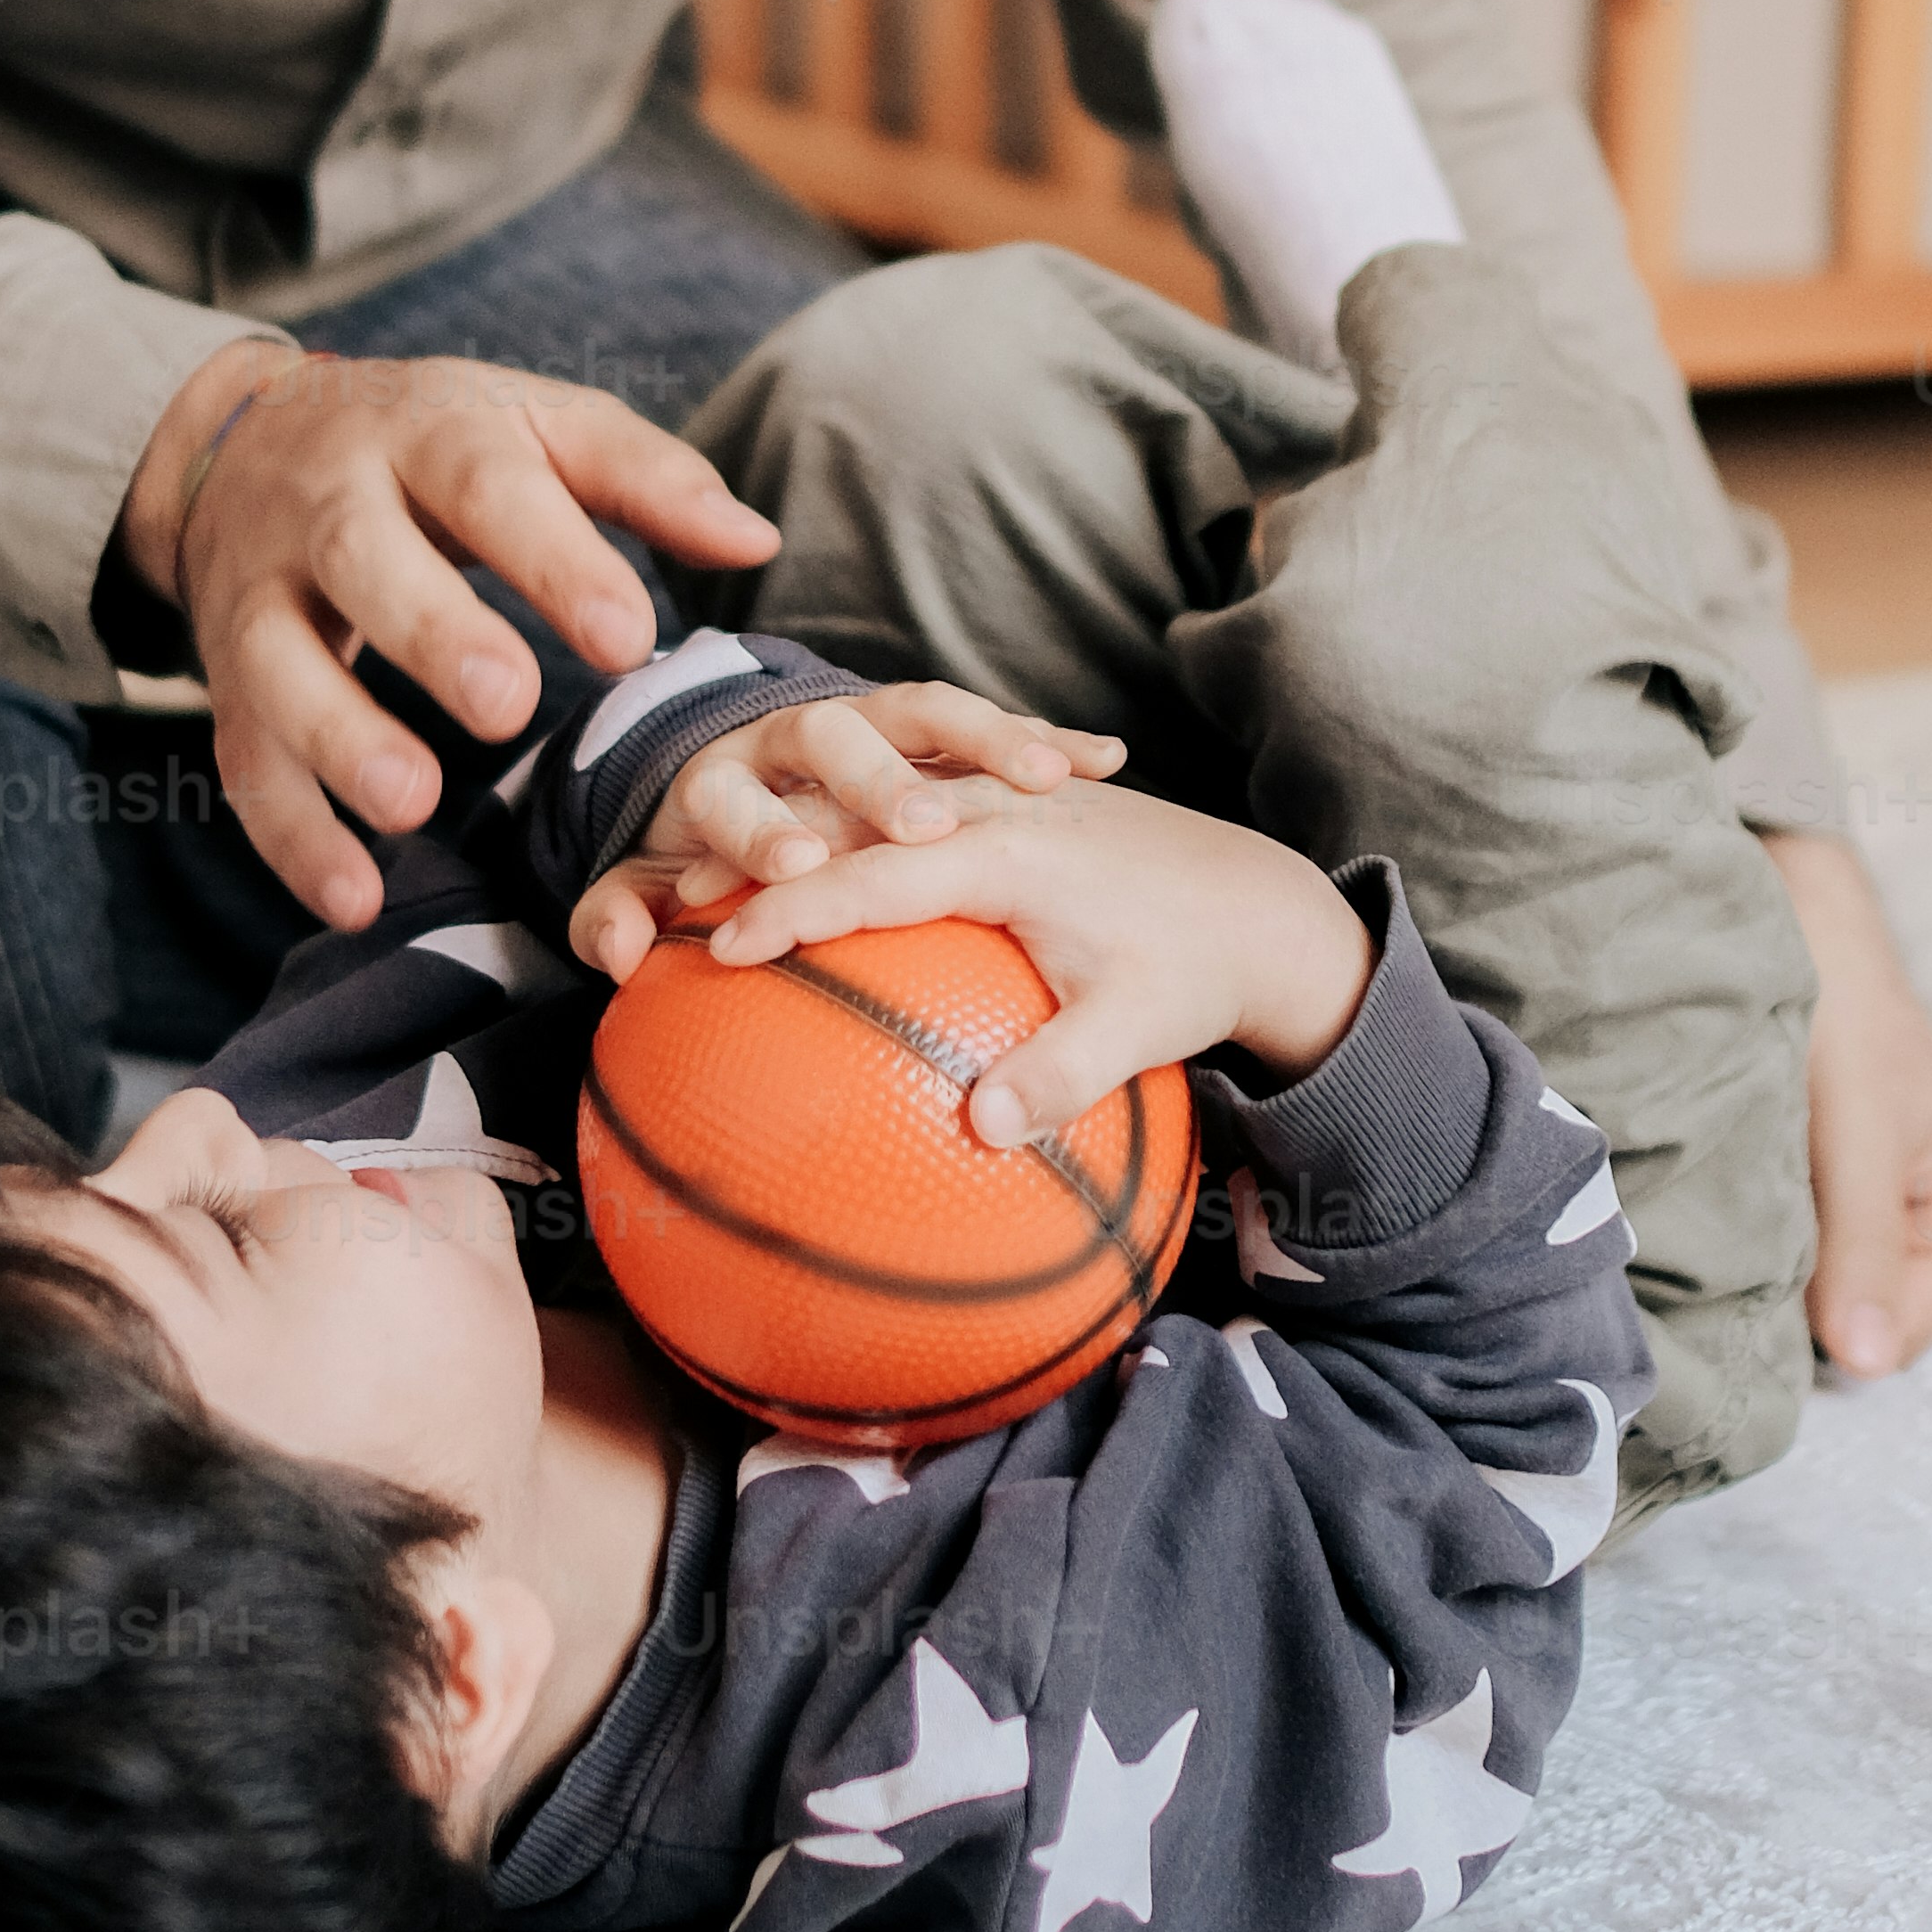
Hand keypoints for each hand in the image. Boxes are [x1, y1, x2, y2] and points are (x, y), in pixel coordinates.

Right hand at [115, 342, 782, 930]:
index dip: (553, 559)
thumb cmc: (434, 445)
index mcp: (424, 431)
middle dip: (430, 632)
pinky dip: (292, 837)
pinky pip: (245, 760)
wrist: (242, 443)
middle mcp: (328, 505)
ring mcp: (262, 593)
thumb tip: (756, 541)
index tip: (627, 636)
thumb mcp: (533, 426)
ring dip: (339, 737)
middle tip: (507, 706)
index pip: (487, 482)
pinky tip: (355, 900)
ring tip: (415, 802)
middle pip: (362, 556)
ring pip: (276, 665)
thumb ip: (642, 477)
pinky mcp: (227, 680)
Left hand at [566, 681, 1127, 985]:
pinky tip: (1104, 758)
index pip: (736, 791)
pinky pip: (1001, 731)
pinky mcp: (941, 739)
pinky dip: (1048, 737)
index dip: (758, 830)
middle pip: (851, 730)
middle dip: (884, 771)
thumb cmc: (699, 863)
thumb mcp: (648, 890)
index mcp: (732, 767)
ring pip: (940, 713)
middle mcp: (808, 735)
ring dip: (991, 733)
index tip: (790, 872)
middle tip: (926, 822)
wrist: (732, 800)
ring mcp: (884, 729)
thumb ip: (613, 919)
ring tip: (1052, 766)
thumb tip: (617, 955)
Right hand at [685, 779, 1377, 1147]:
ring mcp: (985, 801)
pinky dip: (831, 843)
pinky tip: (786, 884)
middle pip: (846, 821)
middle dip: (757, 854)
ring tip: (708, 885)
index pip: (879, 872)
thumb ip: (1062, 1074)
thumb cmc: (1191, 968)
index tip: (728, 942)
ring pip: (858, 808)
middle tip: (676, 903)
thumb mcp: (1141, 1027)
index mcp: (1011, 850)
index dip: (798, 905)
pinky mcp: (991, 810)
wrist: (1255, 899)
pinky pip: (891, 817)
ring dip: (784, 841)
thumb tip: (983, 1129)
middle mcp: (987, 808)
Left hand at [1762, 823, 1931, 1376]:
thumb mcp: (1859, 1133)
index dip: (1823, 1318)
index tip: (1758, 1264)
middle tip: (1734, 1227)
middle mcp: (1927, 1241)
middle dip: (1789, 1292)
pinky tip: (1718, 1189)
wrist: (1801, 924)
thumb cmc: (1847, 1017)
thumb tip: (1865, 1365)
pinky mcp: (1818, 1197)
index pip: (1890, 1344)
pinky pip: (1781, 1251)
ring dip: (1762, 1260)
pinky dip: (1747, 1230)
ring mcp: (1869, 1222)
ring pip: (1806, 1292)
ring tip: (1727, 1197)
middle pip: (1847, 1325)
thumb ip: (1864, 1245)